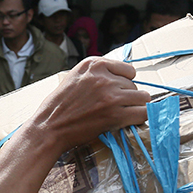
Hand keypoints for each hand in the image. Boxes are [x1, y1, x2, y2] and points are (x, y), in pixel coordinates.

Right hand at [29, 58, 149, 154]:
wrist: (49, 128)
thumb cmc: (59, 106)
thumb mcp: (75, 77)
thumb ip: (97, 74)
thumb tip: (122, 77)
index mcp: (94, 64)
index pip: (128, 70)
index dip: (124, 83)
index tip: (115, 92)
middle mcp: (104, 77)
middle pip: (134, 85)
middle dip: (126, 96)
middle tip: (111, 107)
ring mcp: (111, 95)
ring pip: (142, 98)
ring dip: (134, 107)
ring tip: (120, 114)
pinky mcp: (115, 114)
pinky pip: (143, 113)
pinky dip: (141, 117)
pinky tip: (131, 120)